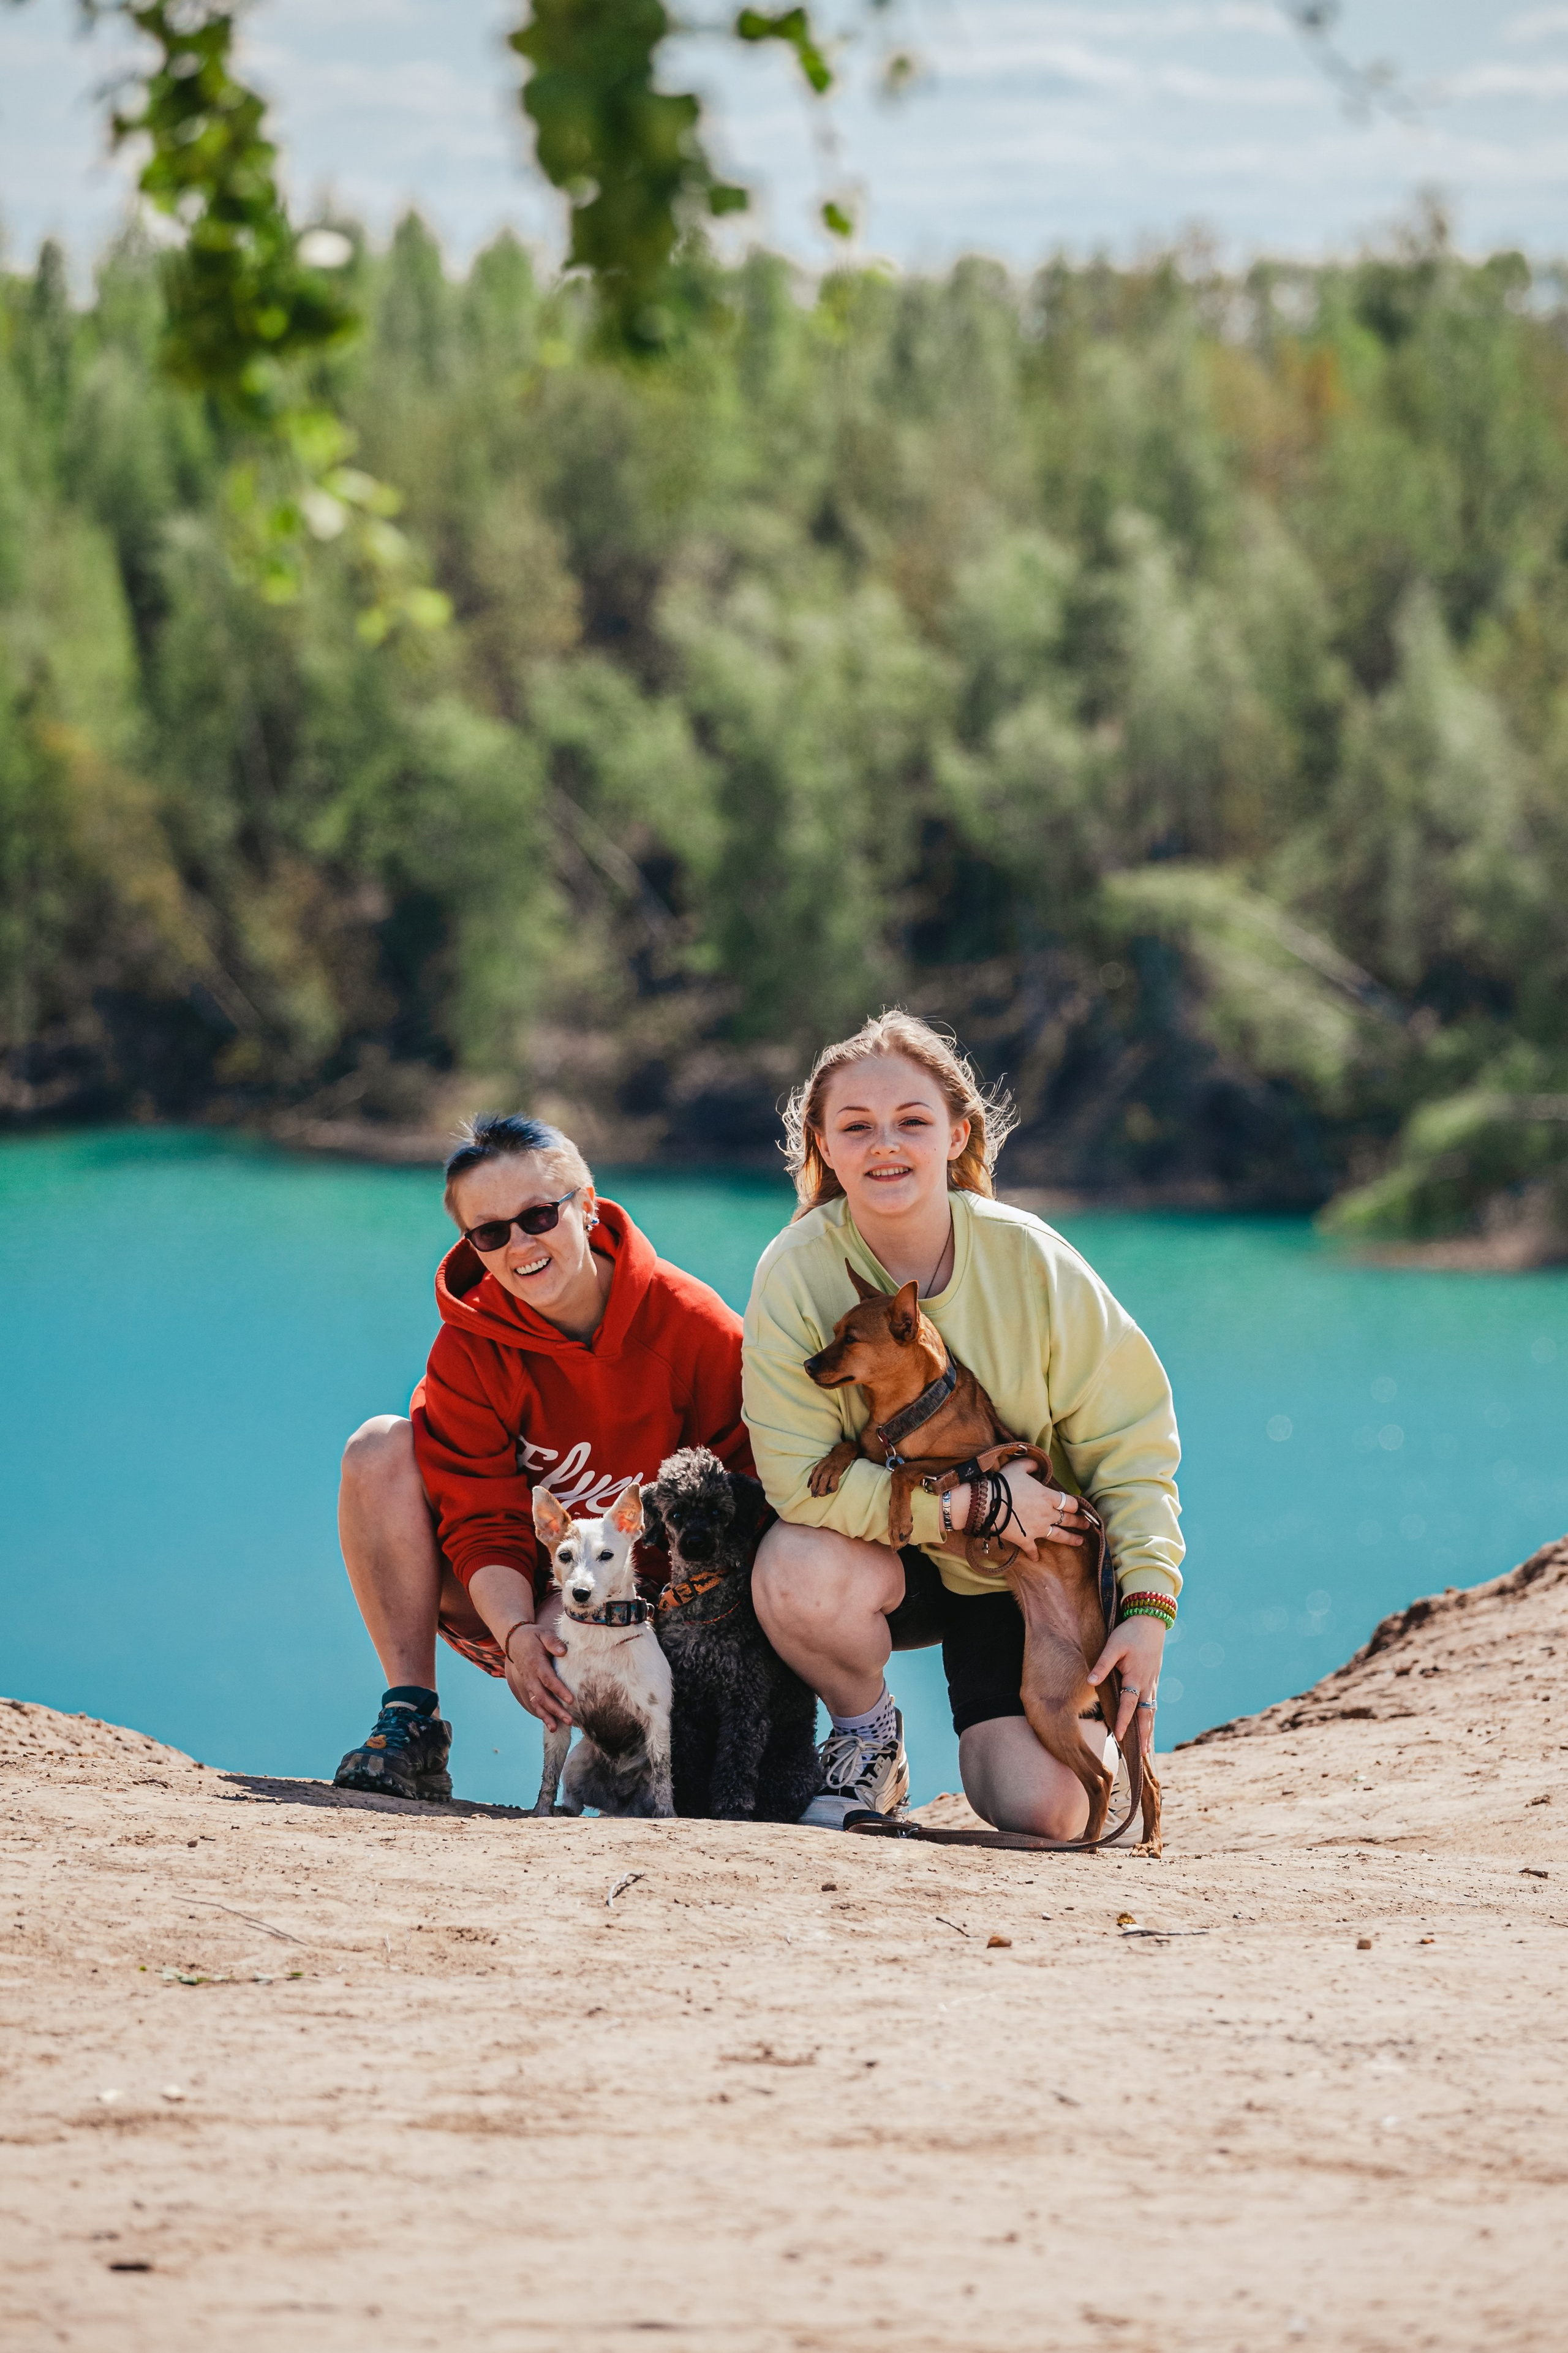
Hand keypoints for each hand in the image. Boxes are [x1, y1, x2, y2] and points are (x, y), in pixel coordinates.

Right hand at [501, 1624, 574, 1730]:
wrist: (514, 1640)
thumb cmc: (533, 1636)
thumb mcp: (543, 1633)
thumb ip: (553, 1642)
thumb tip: (563, 1651)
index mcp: (536, 1663)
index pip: (548, 1679)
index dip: (559, 1690)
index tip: (571, 1700)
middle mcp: (531, 1676)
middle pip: (542, 1696)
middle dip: (556, 1709)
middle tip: (570, 1719)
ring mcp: (529, 1683)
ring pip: (537, 1703)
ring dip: (547, 1716)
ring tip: (557, 1728)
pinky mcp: (530, 1687)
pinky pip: (535, 1703)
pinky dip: (542, 1714)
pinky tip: (551, 1724)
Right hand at [950, 1470, 1090, 1557]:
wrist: (988, 1504)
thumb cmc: (1004, 1483)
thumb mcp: (1018, 1467)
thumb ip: (1031, 1465)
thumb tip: (1039, 1467)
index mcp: (1048, 1497)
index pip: (1069, 1502)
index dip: (1076, 1505)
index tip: (1080, 1508)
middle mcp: (1047, 1514)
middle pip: (1068, 1519)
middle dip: (1079, 1522)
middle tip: (1087, 1526)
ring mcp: (1037, 1529)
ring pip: (1059, 1536)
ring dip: (1070, 1539)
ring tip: (1080, 1542)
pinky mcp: (1025, 1539)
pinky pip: (1032, 1549)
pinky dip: (1034, 1554)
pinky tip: (1036, 1558)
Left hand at [1089, 1614, 1165, 1760]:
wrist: (1150, 1620)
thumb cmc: (1130, 1632)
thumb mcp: (1113, 1645)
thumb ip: (1102, 1665)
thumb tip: (1090, 1682)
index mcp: (1136, 1678)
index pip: (1129, 1705)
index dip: (1123, 1721)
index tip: (1118, 1737)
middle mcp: (1147, 1684)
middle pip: (1145, 1715)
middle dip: (1143, 1735)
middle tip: (1141, 1755)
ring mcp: (1152, 1682)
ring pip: (1151, 1711)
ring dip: (1149, 1730)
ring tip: (1146, 1748)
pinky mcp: (1154, 1679)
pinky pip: (1153, 1703)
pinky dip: (1151, 1717)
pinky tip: (1148, 1724)